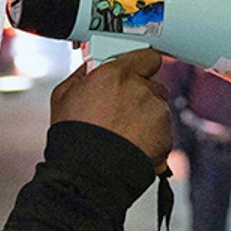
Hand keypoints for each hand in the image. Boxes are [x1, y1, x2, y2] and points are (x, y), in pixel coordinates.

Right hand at [50, 48, 173, 165]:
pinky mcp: (166, 135)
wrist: (89, 175)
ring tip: (124, 134)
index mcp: (117, 74)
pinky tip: (133, 145)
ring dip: (147, 116)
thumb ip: (81, 75)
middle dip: (141, 94)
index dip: (141, 64)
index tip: (136, 70)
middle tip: (122, 110)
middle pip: (152, 84)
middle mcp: (141, 89)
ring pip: (158, 108)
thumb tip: (88, 67)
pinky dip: (153, 137)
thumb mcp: (63, 96)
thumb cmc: (73, 138)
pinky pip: (164, 130)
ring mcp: (157, 112)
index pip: (146, 56)